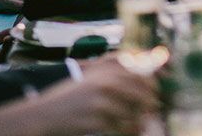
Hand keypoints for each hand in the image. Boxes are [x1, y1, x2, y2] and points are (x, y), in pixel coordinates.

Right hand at [37, 57, 158, 134]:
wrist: (45, 114)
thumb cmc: (71, 98)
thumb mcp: (91, 81)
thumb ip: (114, 79)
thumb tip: (141, 85)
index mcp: (106, 71)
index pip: (138, 73)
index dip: (151, 83)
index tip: (156, 93)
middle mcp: (106, 83)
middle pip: (139, 92)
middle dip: (148, 103)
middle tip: (152, 112)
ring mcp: (101, 101)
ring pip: (131, 112)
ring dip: (138, 121)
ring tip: (140, 126)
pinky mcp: (96, 119)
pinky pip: (120, 127)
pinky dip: (127, 131)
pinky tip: (129, 132)